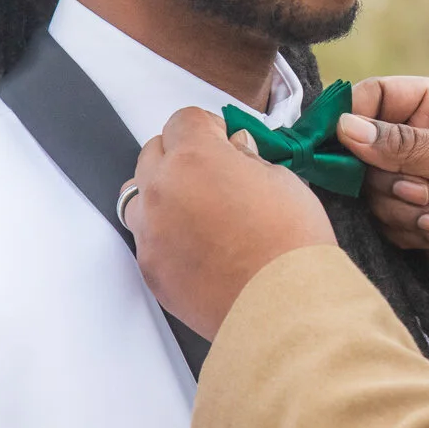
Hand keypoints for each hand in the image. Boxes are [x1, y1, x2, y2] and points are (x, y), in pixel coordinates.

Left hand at [122, 107, 335, 338]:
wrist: (284, 306)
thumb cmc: (291, 244)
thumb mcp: (284, 181)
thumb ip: (248, 160)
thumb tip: (236, 152)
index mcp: (195, 158)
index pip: (183, 120)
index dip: (208, 128)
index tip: (224, 141)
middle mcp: (162, 190)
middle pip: (153, 153)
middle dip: (181, 155)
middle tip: (214, 173)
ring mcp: (151, 232)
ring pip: (137, 196)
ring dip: (162, 193)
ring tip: (197, 210)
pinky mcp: (151, 269)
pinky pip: (146, 239)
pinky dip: (165, 235)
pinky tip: (198, 246)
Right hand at [337, 77, 428, 307]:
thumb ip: (402, 144)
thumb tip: (344, 127)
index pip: (375, 96)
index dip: (351, 117)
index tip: (338, 143)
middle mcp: (423, 137)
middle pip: (362, 149)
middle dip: (387, 176)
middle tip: (420, 190)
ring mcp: (417, 178)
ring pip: (370, 190)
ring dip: (402, 207)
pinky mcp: (415, 216)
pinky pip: (384, 222)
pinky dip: (411, 229)